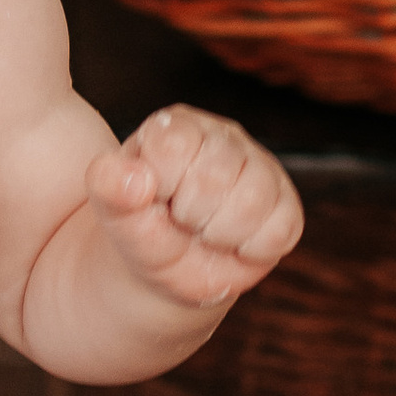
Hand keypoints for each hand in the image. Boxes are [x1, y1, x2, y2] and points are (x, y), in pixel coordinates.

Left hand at [87, 106, 301, 312]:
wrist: (165, 269)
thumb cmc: (140, 228)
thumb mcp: (114, 213)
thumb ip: (109, 188)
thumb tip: (134, 176)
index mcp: (176, 127)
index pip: (174, 144)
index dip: (159, 184)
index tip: (152, 197)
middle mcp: (222, 138)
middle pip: (214, 176)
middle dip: (187, 215)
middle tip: (178, 220)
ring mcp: (260, 169)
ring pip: (251, 200)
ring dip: (218, 232)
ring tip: (204, 232)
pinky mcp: (285, 205)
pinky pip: (280, 229)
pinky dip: (250, 249)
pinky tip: (232, 244)